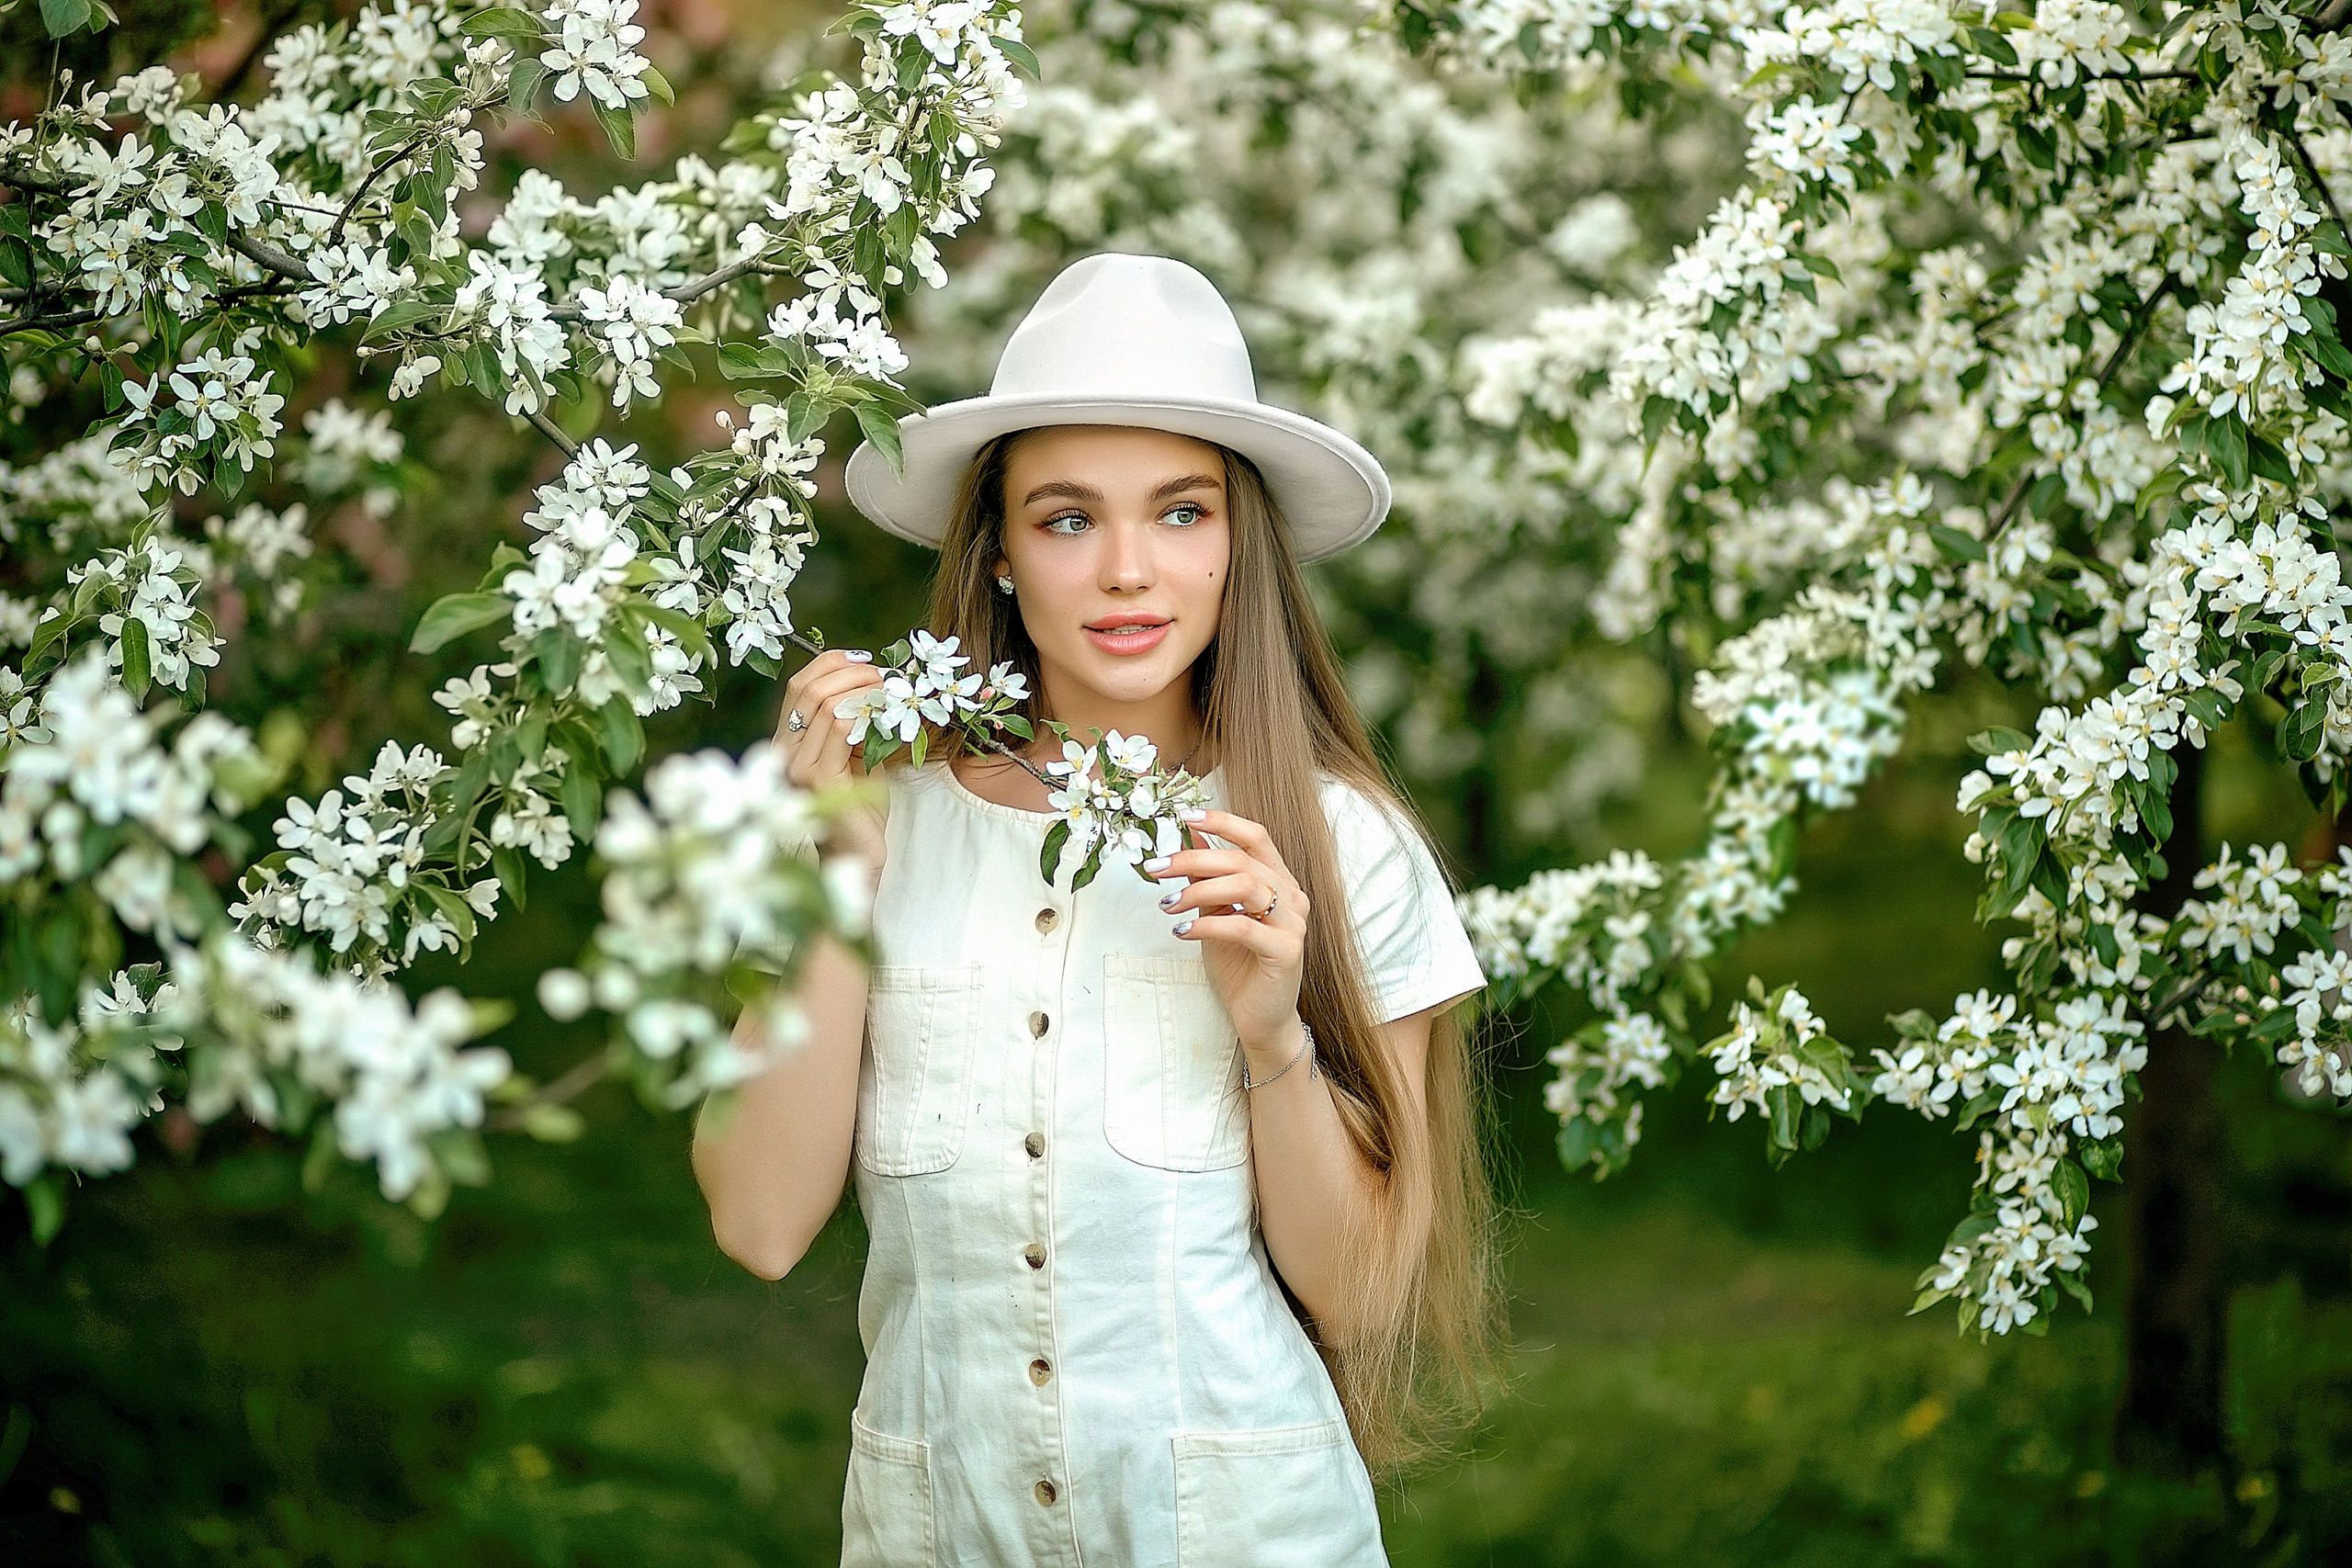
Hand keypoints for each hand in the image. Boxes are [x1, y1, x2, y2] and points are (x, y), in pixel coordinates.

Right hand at [779, 648, 885, 862]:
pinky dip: (864, 715)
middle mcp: (784, 750)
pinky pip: (839, 731)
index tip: (867, 663)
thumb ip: (856, 720)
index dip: (832, 663)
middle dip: (851, 673)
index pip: (798, 684)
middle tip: (885, 678)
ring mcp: (796, 766)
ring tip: (889, 695)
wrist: (862, 851)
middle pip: (808, 688)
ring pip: (825, 704)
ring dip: (864, 691)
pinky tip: (882, 719)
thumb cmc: (861, 805)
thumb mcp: (857, 752)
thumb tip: (874, 680)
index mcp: (789, 740)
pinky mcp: (818, 781)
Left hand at [1146, 808, 1307, 1067]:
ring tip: (1168, 904)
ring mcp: (1293, 924)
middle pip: (1243, 859)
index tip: (1185, 816)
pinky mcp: (1286, 952)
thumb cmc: (1239, 965)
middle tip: (1157, 868)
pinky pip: (1243, 927)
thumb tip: (1186, 837)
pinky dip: (1207, 924)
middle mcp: (1292, 896)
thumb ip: (1207, 878)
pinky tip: (1182, 930)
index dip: (1223, 822)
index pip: (1256, 837)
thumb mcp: (1216, 913)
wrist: (1261, 1017)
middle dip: (1193, 859)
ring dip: (1199, 889)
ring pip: (1245, 886)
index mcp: (1278, 880)